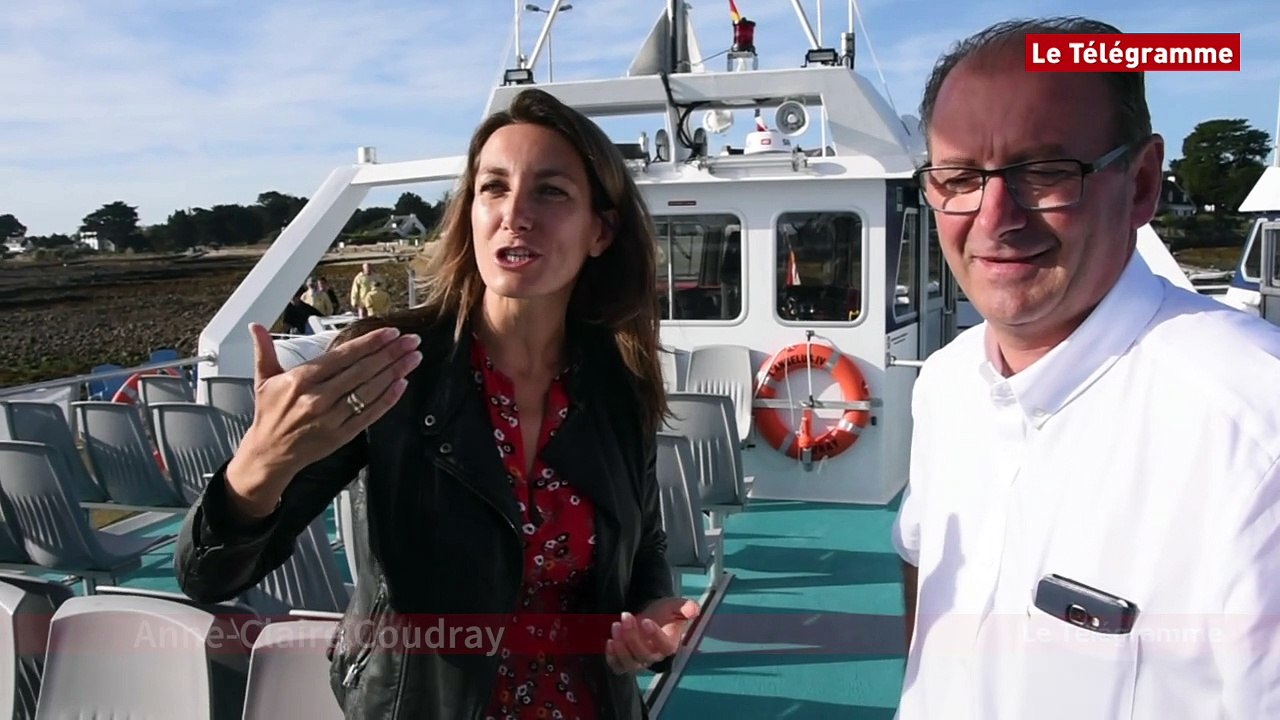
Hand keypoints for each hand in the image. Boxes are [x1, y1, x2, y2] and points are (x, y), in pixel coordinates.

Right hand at [225, 322, 421, 510]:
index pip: (343, 356)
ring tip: (413, 358)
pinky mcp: (342, 435)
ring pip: (369, 390)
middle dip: (390, 353)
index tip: (390, 332)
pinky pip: (369, 414)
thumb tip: (256, 326)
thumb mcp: (263, 379)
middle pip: (362, 371)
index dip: (370, 343)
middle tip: (411, 340)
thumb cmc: (270, 414)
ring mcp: (332, 418)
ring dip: (395, 372)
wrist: (269, 453)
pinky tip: (402, 384)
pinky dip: (388, 399)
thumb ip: (264, 350)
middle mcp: (318, 397)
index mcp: (301, 379)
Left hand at [605, 597, 699, 673]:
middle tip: (626, 616)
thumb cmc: (664, 612)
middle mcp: (654, 656)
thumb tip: (693, 609)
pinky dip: (612, 658)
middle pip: (644, 655)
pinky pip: (618, 667)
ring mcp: (639, 661)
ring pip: (630, 663)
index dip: (655, 636)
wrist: (650, 615)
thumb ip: (685, 607)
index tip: (646, 620)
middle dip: (633, 636)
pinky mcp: (625, 661)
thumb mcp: (675, 605)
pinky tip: (609, 641)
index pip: (665, 647)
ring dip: (620, 647)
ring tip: (615, 626)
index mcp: (669, 644)